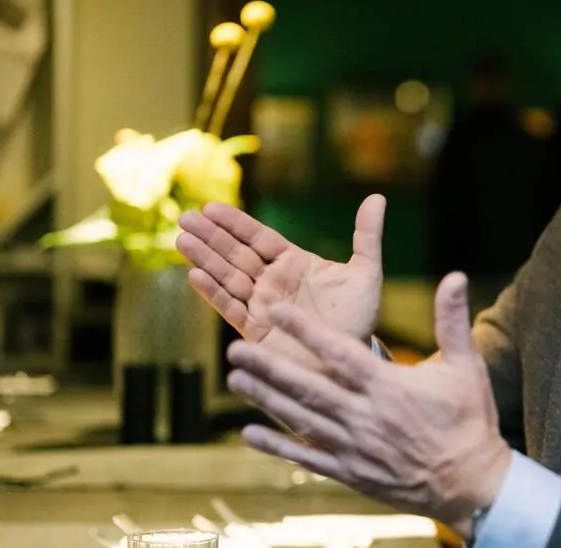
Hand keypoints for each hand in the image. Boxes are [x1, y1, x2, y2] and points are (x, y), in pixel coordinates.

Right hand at [176, 195, 384, 344]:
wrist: (351, 363)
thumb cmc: (359, 318)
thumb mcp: (366, 274)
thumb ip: (366, 236)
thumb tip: (377, 198)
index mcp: (294, 263)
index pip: (259, 238)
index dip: (236, 223)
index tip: (211, 207)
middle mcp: (273, 282)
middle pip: (236, 253)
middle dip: (211, 236)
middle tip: (185, 218)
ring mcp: (262, 305)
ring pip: (228, 276)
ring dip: (205, 258)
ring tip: (183, 240)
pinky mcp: (256, 331)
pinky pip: (231, 307)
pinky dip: (213, 292)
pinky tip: (195, 275)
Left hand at [226, 272, 510, 539]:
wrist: (471, 484)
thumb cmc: (470, 421)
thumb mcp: (466, 366)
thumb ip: (451, 320)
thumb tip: (454, 276)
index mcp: (389, 386)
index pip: (339, 353)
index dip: (306, 331)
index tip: (277, 312)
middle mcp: (365, 416)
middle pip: (308, 387)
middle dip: (269, 367)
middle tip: (236, 348)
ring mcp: (354, 447)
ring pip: (300, 420)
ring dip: (265, 399)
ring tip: (235, 379)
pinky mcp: (351, 472)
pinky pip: (307, 458)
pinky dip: (277, 446)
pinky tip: (250, 433)